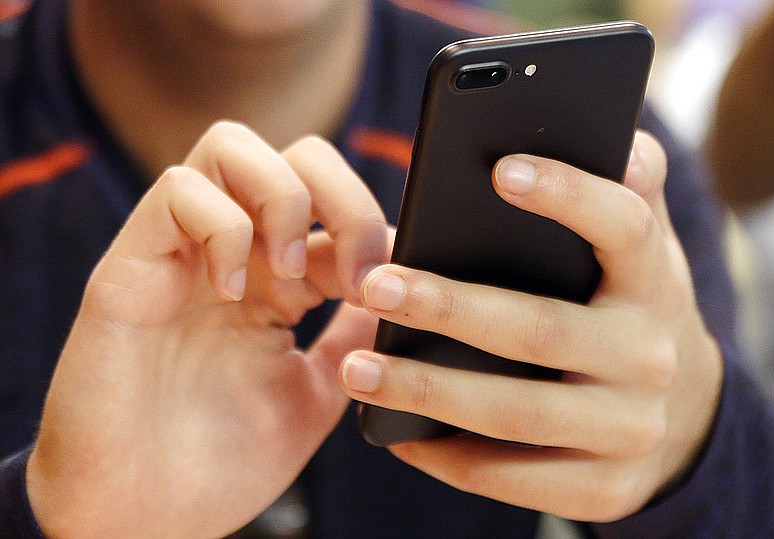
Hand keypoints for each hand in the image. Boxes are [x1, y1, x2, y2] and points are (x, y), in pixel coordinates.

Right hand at [26, 123, 388, 537]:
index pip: (333, 208)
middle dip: (344, 196)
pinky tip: (234, 292)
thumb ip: (352, 338)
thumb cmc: (224, 463)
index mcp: (276, 283)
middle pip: (295, 154)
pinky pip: (178, 191)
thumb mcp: (315, 393)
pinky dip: (223, 228)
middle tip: (354, 272)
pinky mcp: (131, 264)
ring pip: (233, 146)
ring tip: (291, 277)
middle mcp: (232, 255)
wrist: (145, 517)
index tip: (394, 283)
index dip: (373, 230)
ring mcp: (181, 254)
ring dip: (284, 200)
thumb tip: (399, 290)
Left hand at [339, 131, 722, 521]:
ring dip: (429, 393)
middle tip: (375, 287)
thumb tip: (617, 139)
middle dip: (450, 308)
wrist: (683, 410)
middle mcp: (649, 357)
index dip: (567, 196)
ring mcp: (631, 430)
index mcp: (654, 281)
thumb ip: (626, 193)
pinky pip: (516, 480)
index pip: (624, 227)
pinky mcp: (608, 490)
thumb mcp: (640, 251)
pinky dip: (452, 459)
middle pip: (542, 329)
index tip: (497, 170)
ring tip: (357, 370)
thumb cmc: (630, 306)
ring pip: (518, 413)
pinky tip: (400, 435)